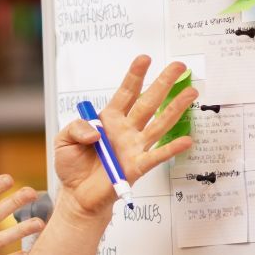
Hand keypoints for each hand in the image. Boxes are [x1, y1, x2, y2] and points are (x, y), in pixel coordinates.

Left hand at [54, 55, 197, 218]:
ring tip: (191, 92)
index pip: (125, 93)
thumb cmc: (72, 166)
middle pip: (148, 102)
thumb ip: (76, 128)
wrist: (76, 195)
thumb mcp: (63, 140)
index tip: (144, 58)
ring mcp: (134, 147)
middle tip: (178, 66)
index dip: (134, 76)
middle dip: (163, 83)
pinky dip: (171, 149)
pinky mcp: (137, 167)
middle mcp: (125, 130)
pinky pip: (157, 156)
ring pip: (159, 124)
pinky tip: (187, 140)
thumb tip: (97, 130)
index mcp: (108, 119)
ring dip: (175, 108)